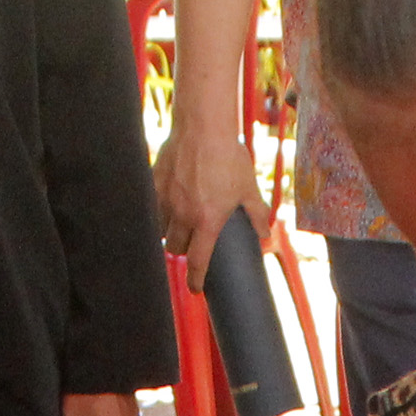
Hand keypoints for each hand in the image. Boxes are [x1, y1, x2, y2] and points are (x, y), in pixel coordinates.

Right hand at [154, 89, 273, 278]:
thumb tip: (265, 234)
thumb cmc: (228, 156)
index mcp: (207, 221)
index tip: (196, 289)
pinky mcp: (154, 183)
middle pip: (175, 247)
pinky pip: (151, 207)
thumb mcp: (248, 187)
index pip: (197, 261)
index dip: (196, 279)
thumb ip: (258, 213)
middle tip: (189, 246)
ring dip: (167, 233)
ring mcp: (165, 199)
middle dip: (181, 251)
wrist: (202, 127)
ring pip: (159, 229)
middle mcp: (183, 214)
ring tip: (176, 228)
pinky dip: (157, 212)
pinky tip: (164, 206)